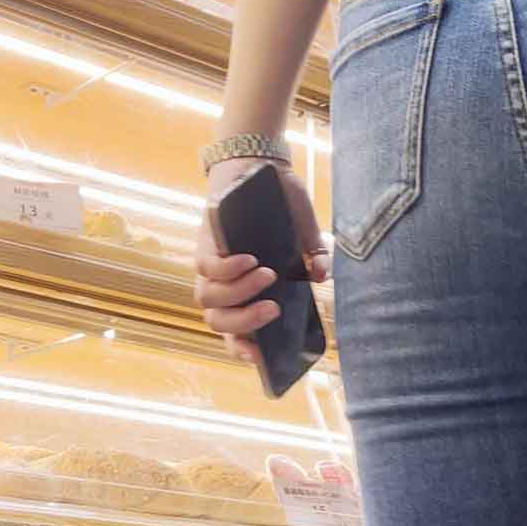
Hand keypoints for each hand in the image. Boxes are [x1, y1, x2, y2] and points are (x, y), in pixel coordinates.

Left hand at [195, 160, 329, 364]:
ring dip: (239, 293)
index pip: (233, 332)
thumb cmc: (281, 205)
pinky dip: (228, 270)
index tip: (261, 357)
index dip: (241, 349)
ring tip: (267, 275)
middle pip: (217, 322)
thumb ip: (314, 257)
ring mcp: (210, 265)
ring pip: (207, 300)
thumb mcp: (304, 233)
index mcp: (243, 291)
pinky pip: (206, 268)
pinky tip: (250, 260)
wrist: (261, 167)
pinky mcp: (205, 243)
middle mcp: (222, 284)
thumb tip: (321, 276)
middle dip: (245, 322)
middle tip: (273, 309)